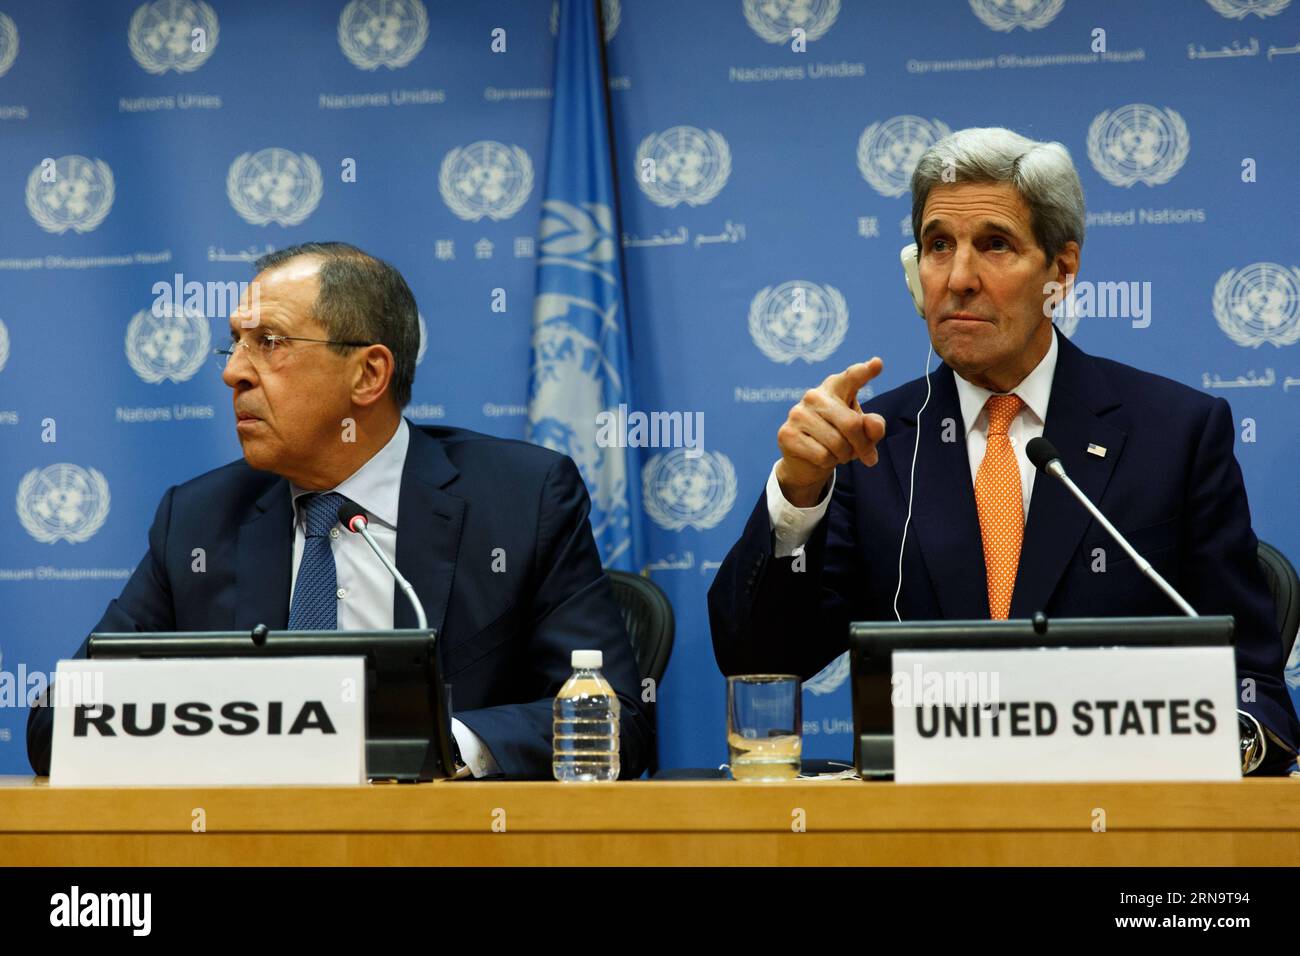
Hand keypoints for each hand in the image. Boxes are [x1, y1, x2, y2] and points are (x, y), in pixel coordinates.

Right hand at [775, 357, 886, 506]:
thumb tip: (872, 424)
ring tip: (839, 453)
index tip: (877, 364)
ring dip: (844, 455)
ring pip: (837, 443)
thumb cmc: (839, 438)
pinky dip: (828, 462)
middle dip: (863, 446)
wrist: (807, 461)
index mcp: (836, 388)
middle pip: (851, 424)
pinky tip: (821, 457)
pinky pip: (822, 455)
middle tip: (866, 456)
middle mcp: (814, 395)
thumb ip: (873, 427)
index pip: (851, 378)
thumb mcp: (862, 433)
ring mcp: (798, 414)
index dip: (864, 372)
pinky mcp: (787, 434)